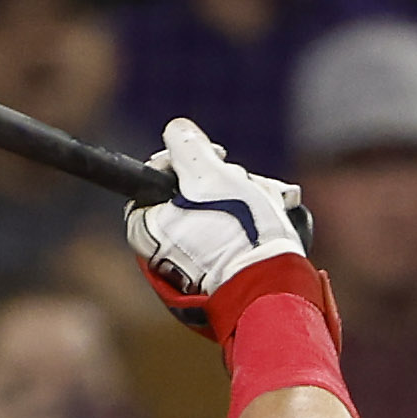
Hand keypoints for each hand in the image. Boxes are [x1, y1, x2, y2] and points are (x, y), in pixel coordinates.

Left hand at [122, 118, 314, 335]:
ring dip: (244, 198)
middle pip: (191, 193)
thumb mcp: (210, 176)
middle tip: (244, 186)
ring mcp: (190, 266)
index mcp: (146, 231)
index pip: (158, 178)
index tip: (215, 157)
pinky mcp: (219, 274)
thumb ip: (188, 148)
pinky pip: (231, 235)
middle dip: (224, 183)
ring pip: (216, 210)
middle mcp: (161, 252)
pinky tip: (270, 221)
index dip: (186, 160)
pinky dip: (250, 223)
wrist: (270, 288)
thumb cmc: (237, 232)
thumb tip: (175, 129)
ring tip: (265, 207)